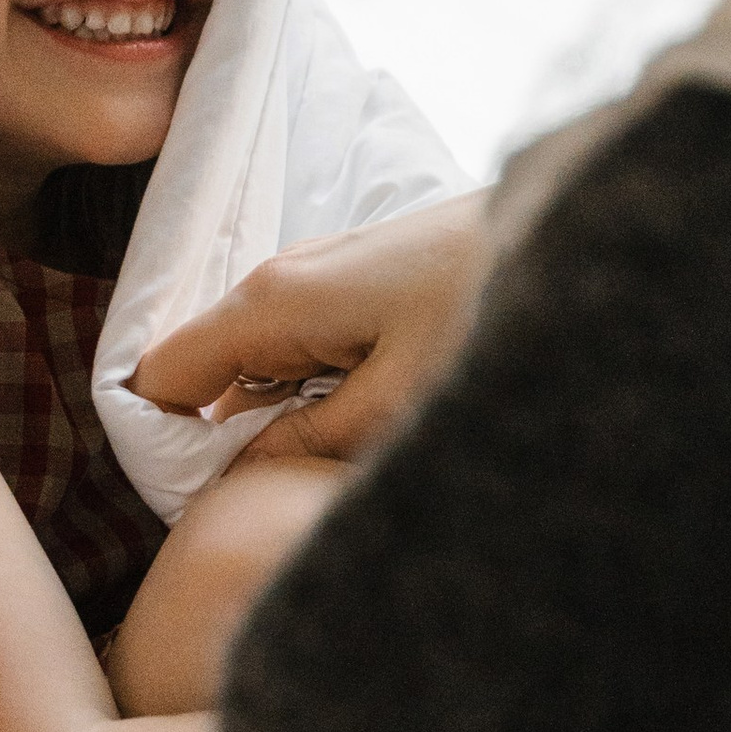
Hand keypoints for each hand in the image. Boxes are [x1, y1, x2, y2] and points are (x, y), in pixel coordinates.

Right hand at [128, 193, 490, 470]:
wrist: (569, 230)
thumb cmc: (487, 311)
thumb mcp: (396, 403)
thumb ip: (305, 442)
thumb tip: (233, 477)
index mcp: (270, 303)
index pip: (161, 376)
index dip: (164, 443)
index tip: (199, 500)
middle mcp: (277, 280)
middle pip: (204, 372)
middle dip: (223, 439)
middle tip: (275, 496)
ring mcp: (313, 274)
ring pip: (253, 363)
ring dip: (276, 418)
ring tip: (333, 461)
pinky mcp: (349, 279)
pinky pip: (297, 346)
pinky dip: (310, 390)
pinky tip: (361, 420)